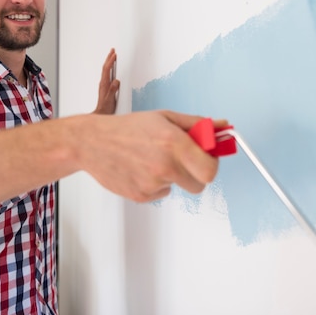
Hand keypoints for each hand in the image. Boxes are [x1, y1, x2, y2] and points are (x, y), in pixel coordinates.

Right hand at [76, 110, 226, 201]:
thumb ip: (197, 125)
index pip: (210, 170)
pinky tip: (142, 168)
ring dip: (174, 176)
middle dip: (196, 173)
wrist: (92, 142)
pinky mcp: (141, 196)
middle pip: (199, 184)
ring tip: (155, 159)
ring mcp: (152, 183)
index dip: (212, 164)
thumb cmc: (129, 128)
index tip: (207, 158)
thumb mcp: (165, 117)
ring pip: (178, 187)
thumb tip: (222, 127)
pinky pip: (161, 192)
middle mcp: (165, 165)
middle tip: (183, 160)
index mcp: (174, 143)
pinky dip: (156, 183)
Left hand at [94, 48, 119, 114]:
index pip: (107, 69)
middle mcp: (103, 83)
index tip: (114, 54)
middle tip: (112, 50)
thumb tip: (116, 81)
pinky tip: (112, 69)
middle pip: (105, 67)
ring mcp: (104, 84)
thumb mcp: (110, 99)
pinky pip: (107, 74)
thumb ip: (113, 90)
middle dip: (109, 58)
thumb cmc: (106, 108)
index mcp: (104, 84)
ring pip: (106, 70)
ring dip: (109, 62)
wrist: (101, 113)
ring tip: (112, 56)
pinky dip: (110, 68)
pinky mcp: (106, 87)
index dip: (110, 61)